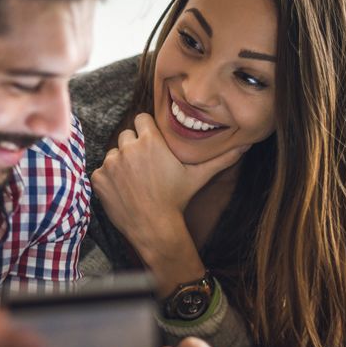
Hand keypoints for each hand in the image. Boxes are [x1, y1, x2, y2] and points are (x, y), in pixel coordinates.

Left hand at [91, 113, 247, 252]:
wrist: (154, 227)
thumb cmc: (177, 200)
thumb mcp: (199, 176)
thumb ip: (221, 158)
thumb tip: (246, 145)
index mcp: (150, 140)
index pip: (141, 119)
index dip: (146, 131)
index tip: (152, 146)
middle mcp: (128, 147)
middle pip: (127, 135)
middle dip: (134, 147)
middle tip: (145, 168)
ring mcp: (110, 163)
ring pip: (114, 154)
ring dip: (121, 164)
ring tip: (135, 182)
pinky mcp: (99, 178)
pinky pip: (101, 172)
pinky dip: (109, 180)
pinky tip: (123, 192)